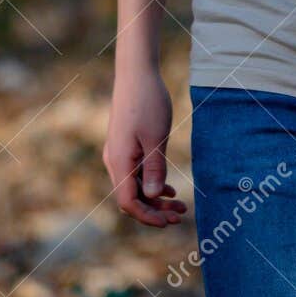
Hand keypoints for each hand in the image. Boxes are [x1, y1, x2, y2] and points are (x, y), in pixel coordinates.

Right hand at [103, 68, 188, 227]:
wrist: (135, 73)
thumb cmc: (147, 102)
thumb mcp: (156, 137)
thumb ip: (155, 168)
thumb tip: (155, 196)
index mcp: (120, 161)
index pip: (128, 202)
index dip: (148, 216)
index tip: (169, 222)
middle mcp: (114, 160)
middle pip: (131, 197)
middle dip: (155, 210)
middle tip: (180, 216)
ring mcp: (118, 153)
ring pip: (135, 186)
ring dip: (155, 198)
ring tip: (180, 205)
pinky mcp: (124, 146)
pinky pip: (135, 173)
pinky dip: (151, 183)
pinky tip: (168, 188)